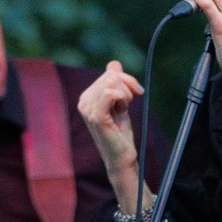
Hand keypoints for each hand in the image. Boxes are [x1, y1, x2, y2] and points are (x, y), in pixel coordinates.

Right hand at [78, 60, 143, 179]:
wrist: (122, 157)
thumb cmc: (121, 134)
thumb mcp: (120, 104)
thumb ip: (116, 84)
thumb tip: (114, 64)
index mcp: (87, 97)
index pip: (109, 74)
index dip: (127, 80)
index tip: (137, 92)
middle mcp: (83, 101)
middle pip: (111, 76)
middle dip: (128, 87)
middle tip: (128, 105)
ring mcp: (87, 108)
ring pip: (111, 82)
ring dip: (125, 95)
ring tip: (123, 110)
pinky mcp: (96, 116)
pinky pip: (109, 93)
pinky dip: (122, 98)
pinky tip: (122, 110)